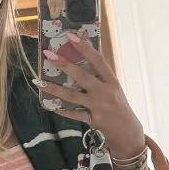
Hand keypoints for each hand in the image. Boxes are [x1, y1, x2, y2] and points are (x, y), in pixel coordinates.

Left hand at [33, 32, 144, 158]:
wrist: (129, 134)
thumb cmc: (119, 108)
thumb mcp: (114, 90)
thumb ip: (99, 79)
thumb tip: (78, 63)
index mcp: (112, 81)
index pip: (98, 60)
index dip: (85, 47)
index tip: (72, 36)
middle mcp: (106, 92)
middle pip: (82, 76)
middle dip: (64, 64)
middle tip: (48, 54)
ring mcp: (99, 107)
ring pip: (72, 96)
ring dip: (54, 88)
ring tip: (40, 82)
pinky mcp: (94, 120)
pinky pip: (74, 114)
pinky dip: (62, 110)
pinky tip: (51, 105)